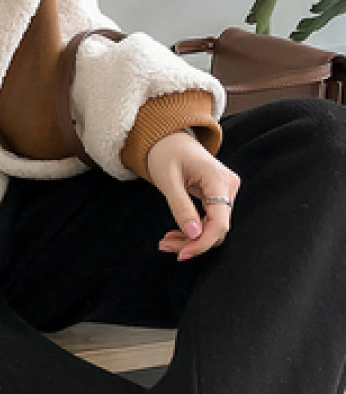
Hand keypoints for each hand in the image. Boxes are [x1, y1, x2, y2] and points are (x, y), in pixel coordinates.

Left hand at [146, 130, 240, 261]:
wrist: (169, 138)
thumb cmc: (166, 154)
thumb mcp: (168, 180)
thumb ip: (181, 207)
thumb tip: (193, 235)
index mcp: (219, 181)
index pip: (219, 223)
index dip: (202, 242)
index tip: (181, 254)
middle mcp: (229, 187)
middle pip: (217, 228)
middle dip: (192, 242)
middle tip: (164, 246)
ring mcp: (226, 191)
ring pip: (213, 227)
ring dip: (191, 238)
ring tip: (165, 242)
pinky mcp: (219, 196)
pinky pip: (210, 220)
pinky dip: (193, 229)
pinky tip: (175, 234)